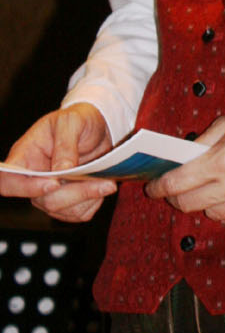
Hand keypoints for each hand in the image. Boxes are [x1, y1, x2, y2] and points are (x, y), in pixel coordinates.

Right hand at [0, 104, 115, 220]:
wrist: (98, 126)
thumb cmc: (78, 119)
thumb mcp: (72, 121)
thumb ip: (65, 144)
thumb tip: (60, 171)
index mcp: (25, 156)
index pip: (9, 180)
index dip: (26, 187)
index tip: (53, 183)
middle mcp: (33, 178)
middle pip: (42, 200)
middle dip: (74, 193)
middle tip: (102, 183)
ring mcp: (48, 193)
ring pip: (61, 210)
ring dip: (87, 198)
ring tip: (107, 182)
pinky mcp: (67, 202)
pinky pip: (77, 214)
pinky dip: (93, 203)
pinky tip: (100, 186)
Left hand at [146, 103, 224, 222]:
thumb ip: (203, 142)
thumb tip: (180, 158)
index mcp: (223, 162)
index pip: (177, 184)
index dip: (159, 187)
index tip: (153, 187)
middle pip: (188, 204)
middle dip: (177, 196)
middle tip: (178, 186)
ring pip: (210, 213)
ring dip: (206, 200)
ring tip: (216, 183)